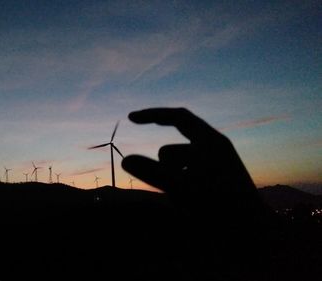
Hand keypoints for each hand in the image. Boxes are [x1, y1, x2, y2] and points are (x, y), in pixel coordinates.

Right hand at [121, 108, 264, 217]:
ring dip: (172, 185)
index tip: (130, 118)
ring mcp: (213, 168)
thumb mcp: (183, 188)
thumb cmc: (221, 208)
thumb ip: (152, 173)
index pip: (178, 117)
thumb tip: (125, 160)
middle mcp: (213, 151)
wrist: (254, 235)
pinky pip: (183, 181)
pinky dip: (179, 192)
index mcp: (211, 142)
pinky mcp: (212, 184)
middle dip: (163, 170)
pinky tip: (191, 209)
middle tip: (172, 191)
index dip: (153, 115)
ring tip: (186, 204)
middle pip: (170, 151)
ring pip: (175, 169)